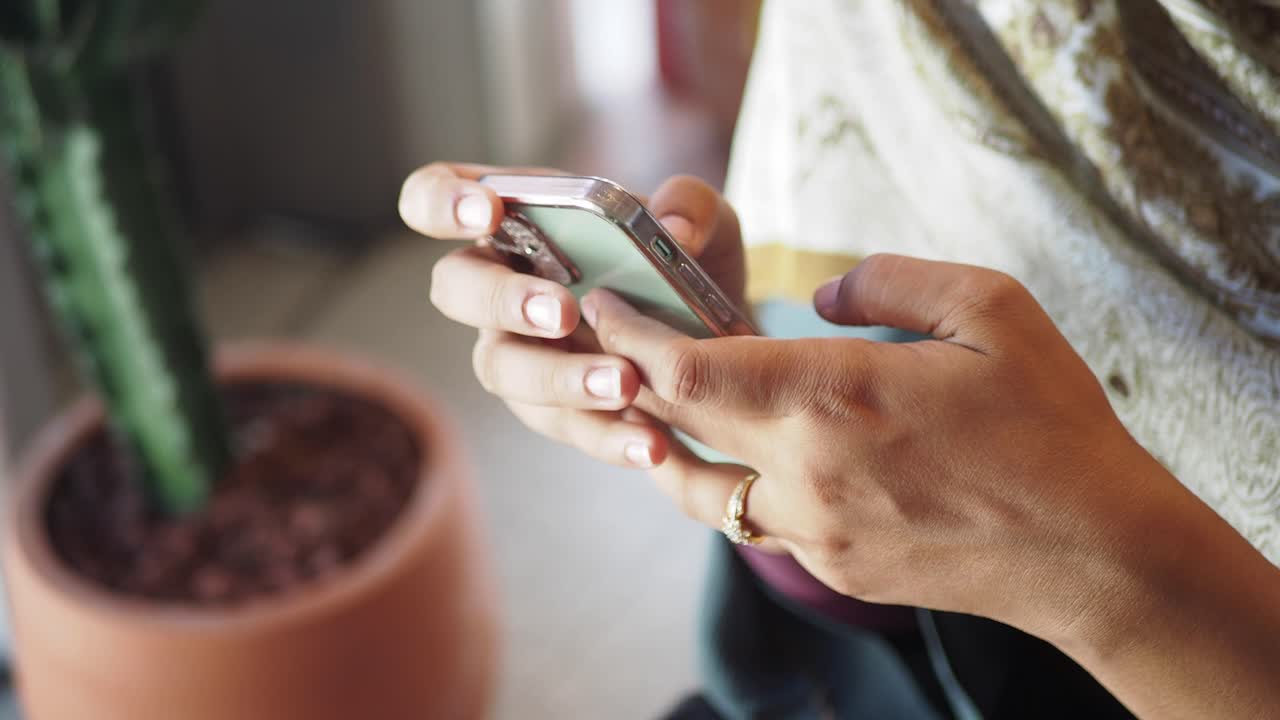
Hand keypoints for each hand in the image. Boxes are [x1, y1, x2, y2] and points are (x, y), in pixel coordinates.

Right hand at [398, 162, 745, 467]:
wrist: (720, 345)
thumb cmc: (686, 264)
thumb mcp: (707, 224)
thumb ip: (693, 207)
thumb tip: (673, 231)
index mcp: (515, 218)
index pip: (435, 197)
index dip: (442, 203)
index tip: (489, 212)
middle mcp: (497, 282)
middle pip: (454, 287)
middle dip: (503, 299)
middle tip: (563, 313)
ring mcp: (515, 350)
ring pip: (501, 367)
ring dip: (559, 378)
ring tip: (624, 383)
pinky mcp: (549, 409)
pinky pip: (561, 424)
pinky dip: (605, 434)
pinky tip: (649, 440)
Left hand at [582, 253, 1192, 639]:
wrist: (1096, 554)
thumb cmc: (1050, 424)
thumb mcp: (989, 310)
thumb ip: (888, 282)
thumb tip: (815, 295)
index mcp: (834, 397)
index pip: (686, 369)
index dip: (631, 334)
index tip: (604, 303)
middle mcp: (803, 473)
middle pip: (674, 424)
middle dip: (634, 374)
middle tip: (620, 338)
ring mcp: (812, 532)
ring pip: (696, 488)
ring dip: (664, 442)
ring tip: (656, 404)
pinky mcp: (832, 569)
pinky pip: (751, 521)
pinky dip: (726, 483)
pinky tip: (743, 455)